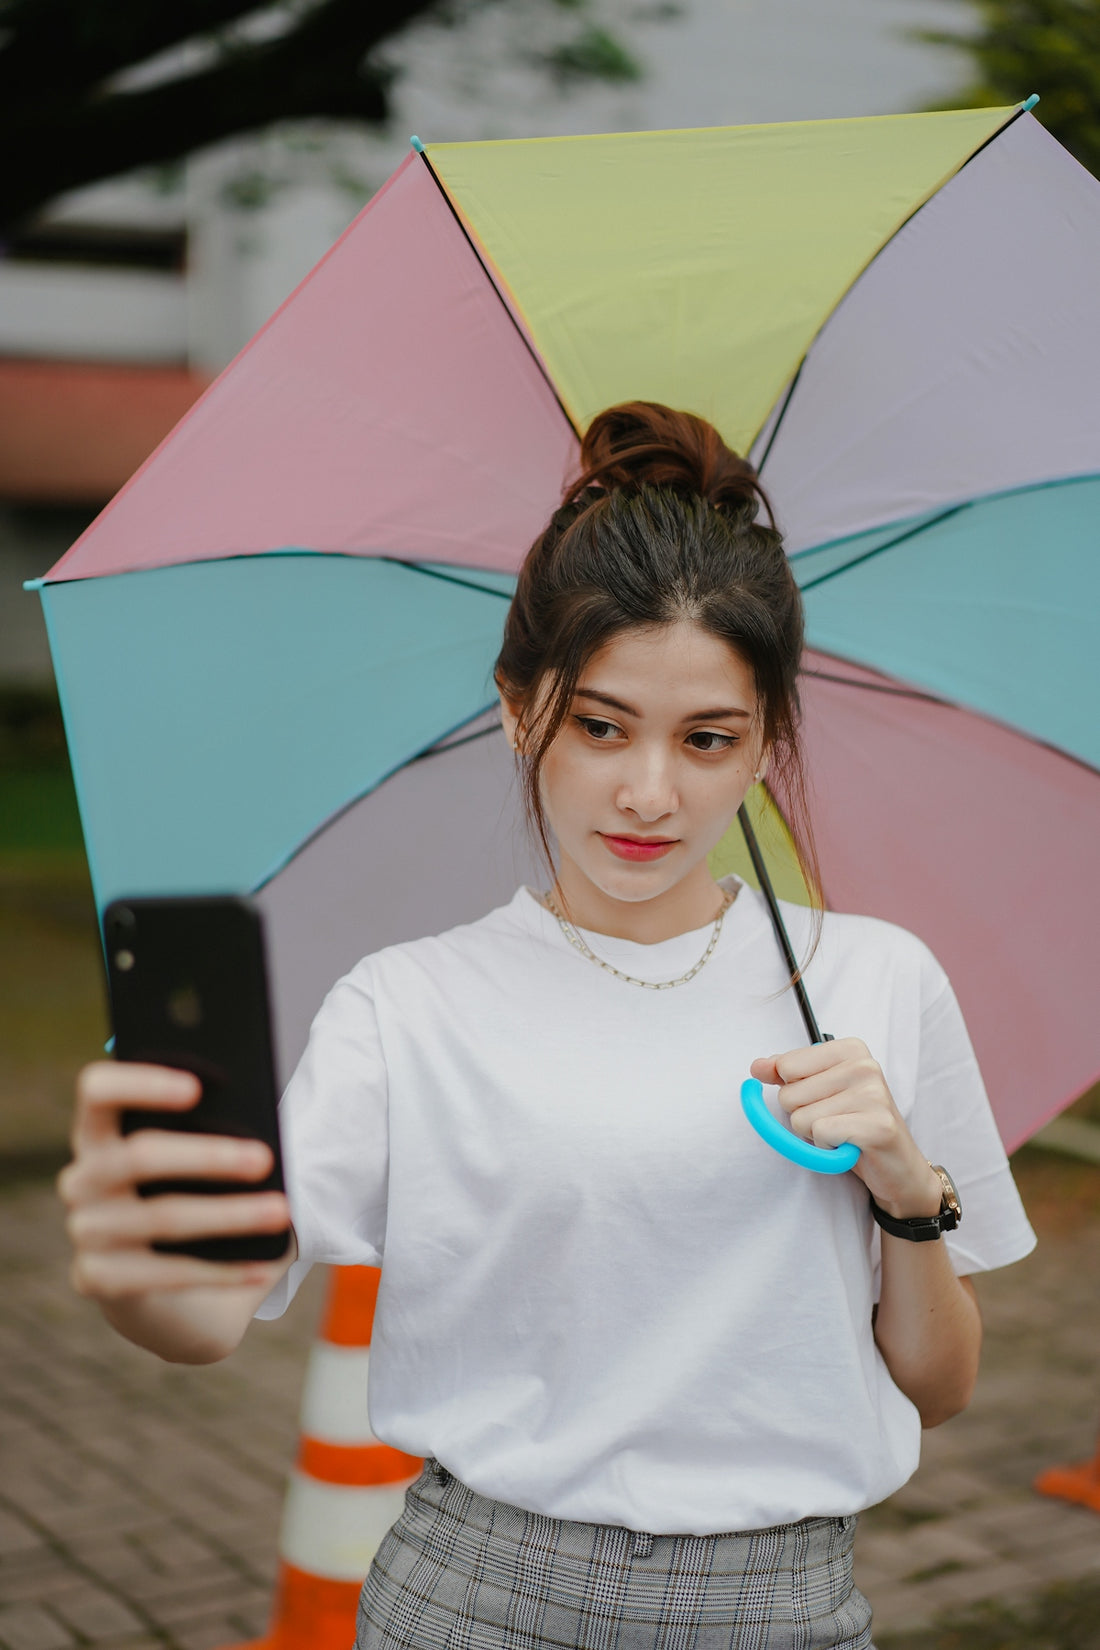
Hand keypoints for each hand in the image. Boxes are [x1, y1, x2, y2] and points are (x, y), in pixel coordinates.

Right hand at [59, 1061, 292, 1302]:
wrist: (161, 1291)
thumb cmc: (189, 1199)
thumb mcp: (196, 1164)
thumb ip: (212, 1135)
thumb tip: (258, 1133)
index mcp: (98, 1133)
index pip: (98, 1091)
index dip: (141, 1083)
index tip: (197, 1089)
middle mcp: (81, 1179)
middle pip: (140, 1156)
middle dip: (208, 1156)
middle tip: (265, 1158)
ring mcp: (85, 1231)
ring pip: (162, 1216)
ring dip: (229, 1214)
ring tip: (280, 1211)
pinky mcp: (96, 1278)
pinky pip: (165, 1273)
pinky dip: (221, 1271)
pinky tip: (262, 1267)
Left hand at [749, 1039, 942, 1217]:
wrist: (897, 1166)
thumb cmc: (854, 1124)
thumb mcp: (817, 1091)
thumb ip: (785, 1074)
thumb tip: (756, 1067)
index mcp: (850, 1049)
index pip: (786, 1065)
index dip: (793, 1090)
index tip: (820, 1098)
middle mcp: (864, 1065)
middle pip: (789, 1094)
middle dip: (803, 1115)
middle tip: (835, 1120)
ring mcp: (873, 1094)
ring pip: (800, 1118)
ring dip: (815, 1134)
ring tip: (843, 1133)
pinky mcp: (876, 1125)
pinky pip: (820, 1135)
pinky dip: (827, 1147)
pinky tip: (849, 1145)